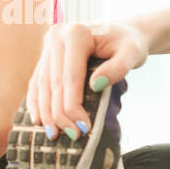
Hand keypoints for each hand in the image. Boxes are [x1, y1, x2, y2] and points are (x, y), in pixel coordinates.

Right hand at [26, 21, 148, 135]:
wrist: (122, 32)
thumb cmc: (129, 43)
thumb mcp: (133, 53)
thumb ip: (119, 67)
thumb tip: (95, 85)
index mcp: (76, 33)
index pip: (70, 77)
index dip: (74, 106)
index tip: (83, 128)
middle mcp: (57, 35)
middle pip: (54, 83)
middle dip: (60, 114)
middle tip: (72, 136)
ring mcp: (48, 44)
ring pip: (41, 84)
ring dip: (46, 112)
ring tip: (54, 134)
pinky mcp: (45, 53)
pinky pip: (36, 81)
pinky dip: (36, 102)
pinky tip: (39, 120)